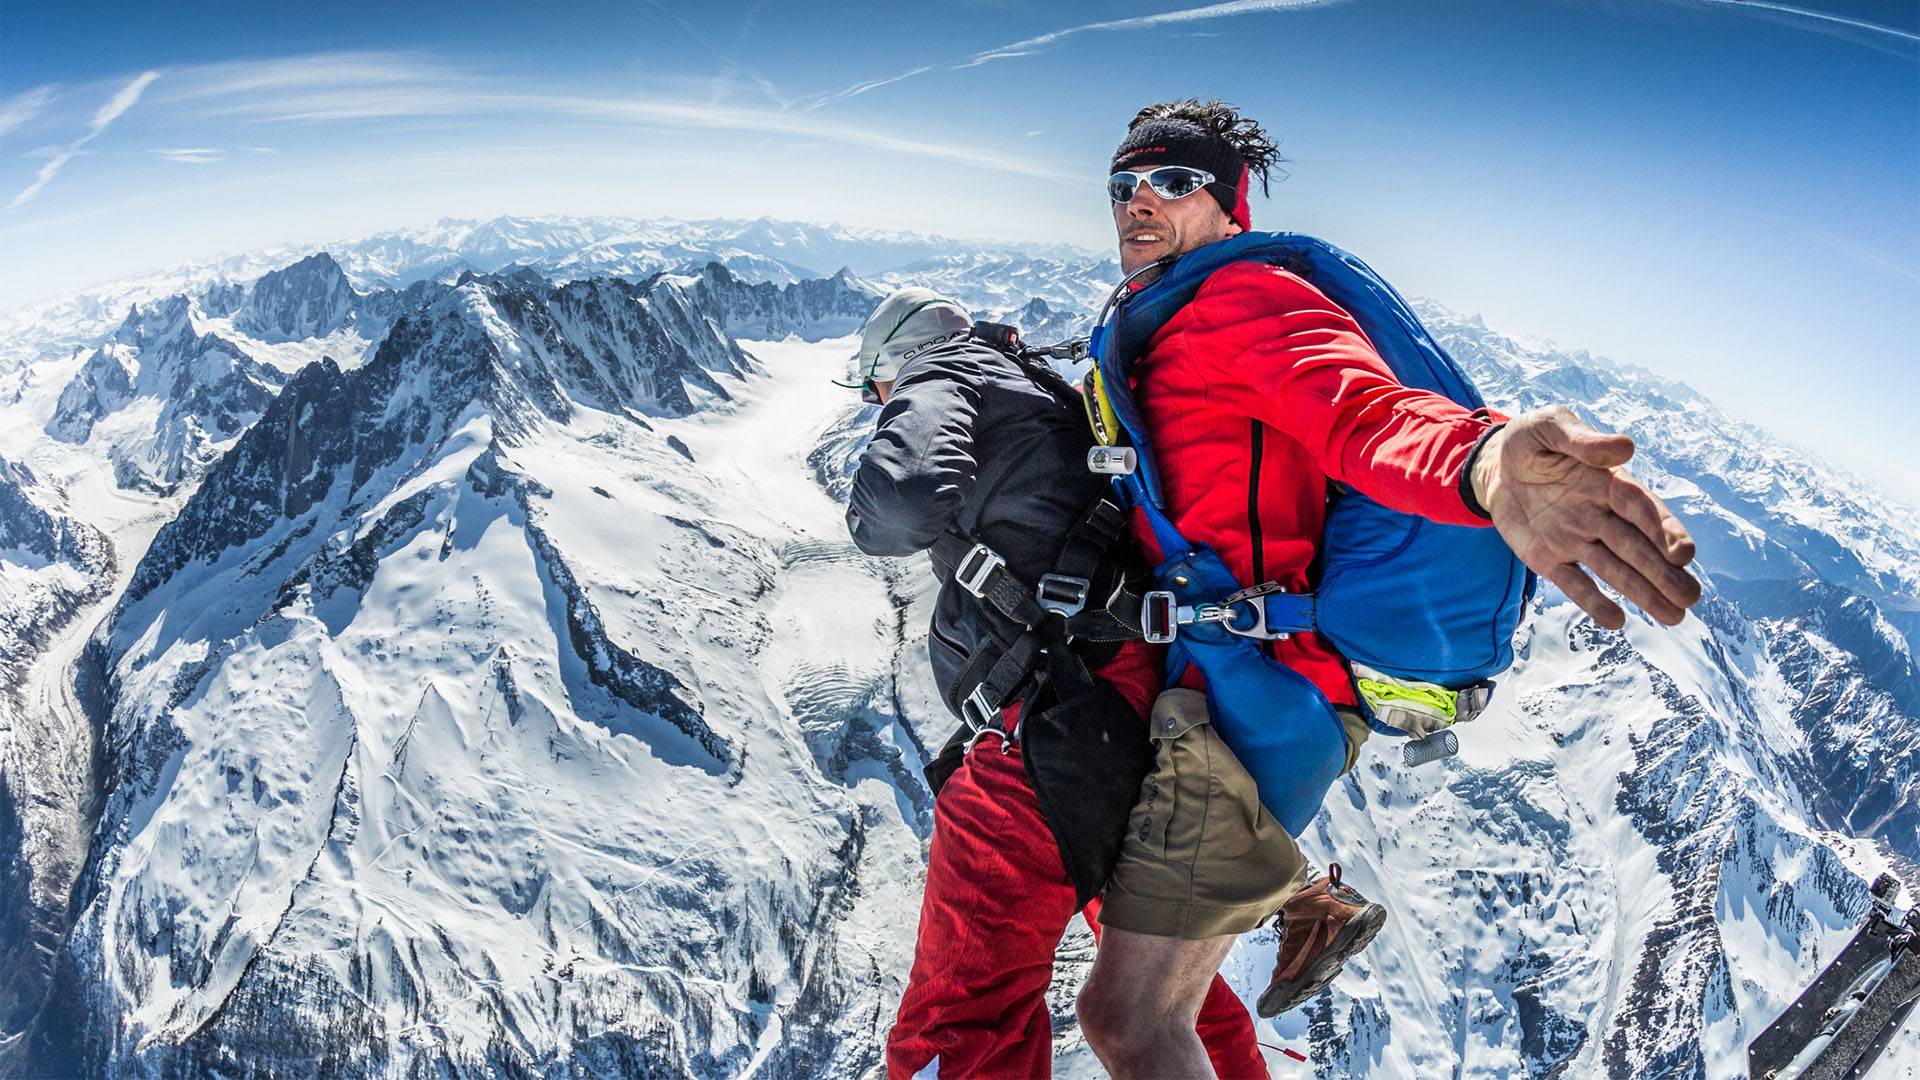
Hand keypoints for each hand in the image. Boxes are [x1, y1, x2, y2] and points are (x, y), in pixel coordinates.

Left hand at [1472, 406, 1700, 628]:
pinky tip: (1617, 622)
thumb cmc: (1529, 442)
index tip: (1683, 553)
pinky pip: (1574, 584)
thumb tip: (1625, 448)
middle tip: (1691, 597)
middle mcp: (1599, 515)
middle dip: (1664, 573)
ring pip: (1615, 570)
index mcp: (1608, 482)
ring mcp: (1576, 539)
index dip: (1663, 529)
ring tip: (1674, 617)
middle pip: (1637, 547)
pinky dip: (1593, 602)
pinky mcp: (1549, 559)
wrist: (1492, 466)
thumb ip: (1583, 440)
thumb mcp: (1549, 428)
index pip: (1641, 508)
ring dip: (1644, 593)